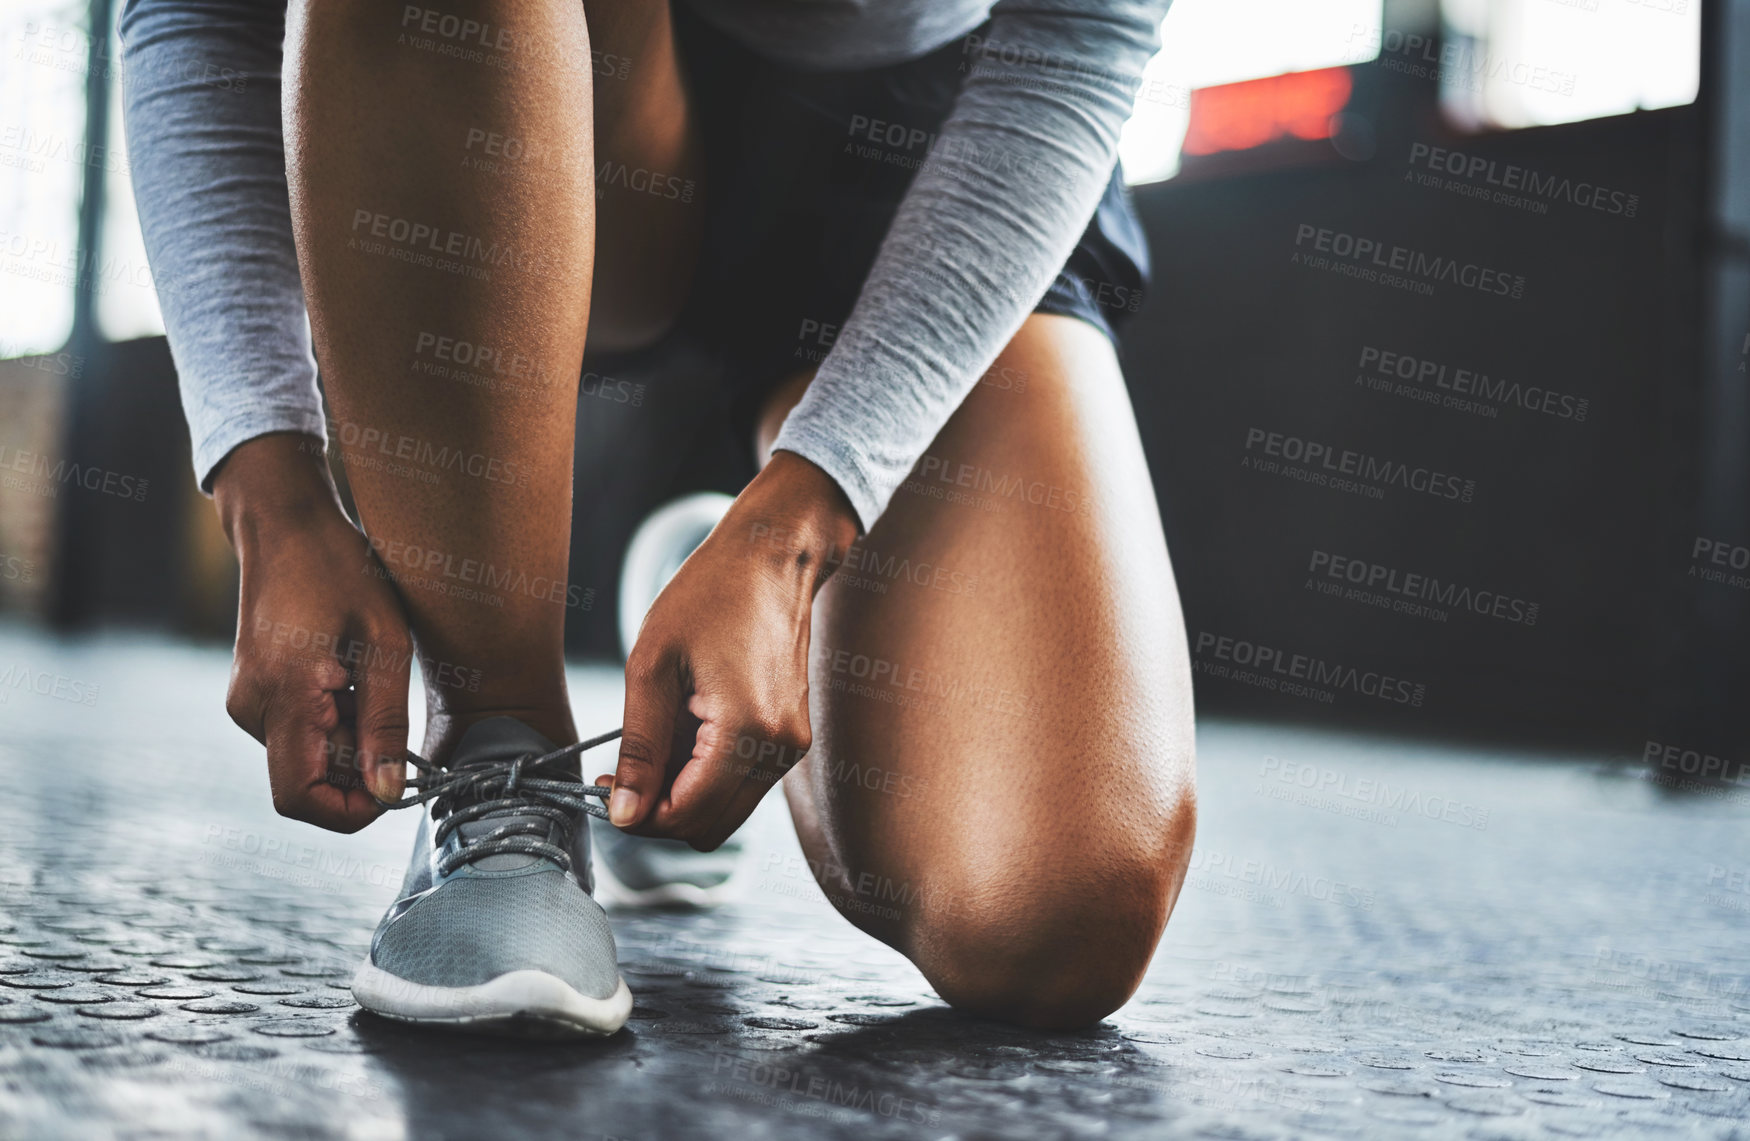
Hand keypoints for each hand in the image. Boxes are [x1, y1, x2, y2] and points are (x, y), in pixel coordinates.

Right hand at [215, 434, 411, 831]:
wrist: (287, 525)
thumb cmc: (342, 570)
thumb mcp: (385, 643)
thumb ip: (386, 722)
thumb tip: (387, 792)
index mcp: (282, 696)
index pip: (300, 799)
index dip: (350, 809)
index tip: (393, 782)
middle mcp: (251, 709)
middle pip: (308, 781)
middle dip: (358, 763)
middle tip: (386, 704)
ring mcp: (246, 703)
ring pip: (305, 758)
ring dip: (348, 738)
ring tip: (365, 678)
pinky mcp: (253, 695)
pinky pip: (297, 734)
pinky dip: (332, 721)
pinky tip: (348, 675)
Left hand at [608, 451, 858, 849]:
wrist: (774, 556)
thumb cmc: (712, 593)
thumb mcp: (653, 665)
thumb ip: (639, 748)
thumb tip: (624, 813)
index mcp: (749, 732)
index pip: (686, 816)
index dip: (636, 815)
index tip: (602, 785)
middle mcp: (779, 750)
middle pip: (708, 829)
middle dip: (657, 812)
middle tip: (619, 774)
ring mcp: (790, 747)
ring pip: (725, 813)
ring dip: (681, 794)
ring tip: (653, 741)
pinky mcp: (789, 738)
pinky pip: (740, 784)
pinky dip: (704, 776)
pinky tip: (683, 731)